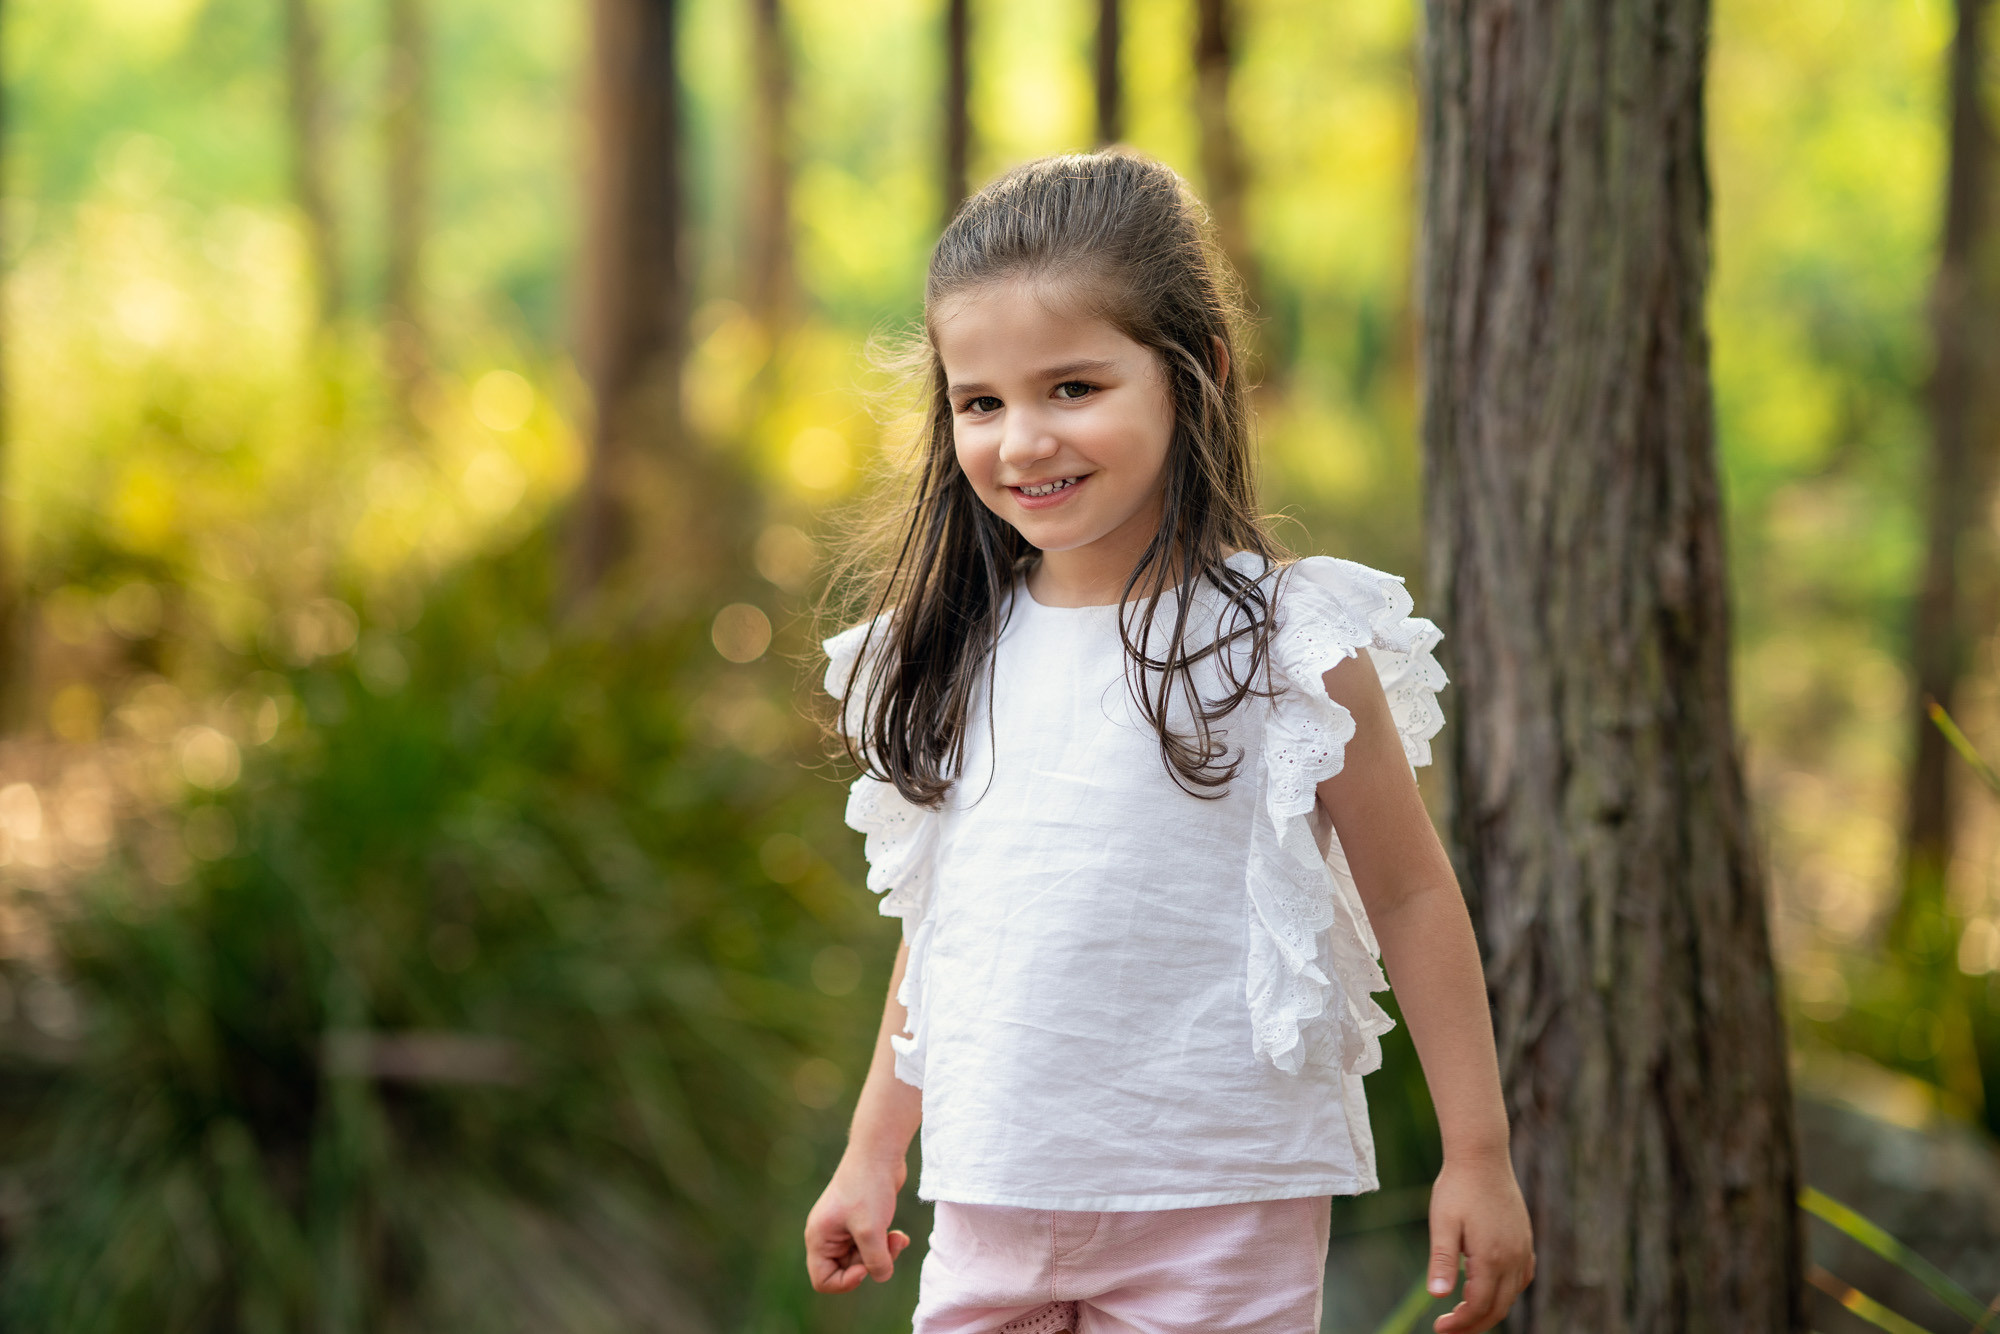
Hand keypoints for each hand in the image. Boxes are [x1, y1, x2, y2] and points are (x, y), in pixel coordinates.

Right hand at [804, 1151, 912, 1292]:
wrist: (879, 1151)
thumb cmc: (868, 1187)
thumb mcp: (872, 1231)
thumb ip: (876, 1262)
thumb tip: (881, 1276)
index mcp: (819, 1238)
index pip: (823, 1280)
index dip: (846, 1282)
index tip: (866, 1266)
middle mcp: (827, 1235)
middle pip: (846, 1270)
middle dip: (871, 1264)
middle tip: (888, 1246)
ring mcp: (844, 1227)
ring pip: (862, 1258)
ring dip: (883, 1253)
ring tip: (898, 1237)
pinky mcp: (860, 1220)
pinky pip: (872, 1245)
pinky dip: (885, 1243)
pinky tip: (899, 1234)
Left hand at [1426, 1150, 1534, 1332]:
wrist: (1482, 1156)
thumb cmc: (1457, 1188)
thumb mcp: (1442, 1224)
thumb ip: (1441, 1261)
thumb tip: (1436, 1296)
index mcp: (1491, 1258)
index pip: (1479, 1307)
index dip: (1460, 1324)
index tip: (1439, 1329)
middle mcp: (1513, 1258)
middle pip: (1498, 1308)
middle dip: (1474, 1324)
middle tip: (1450, 1329)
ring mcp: (1523, 1249)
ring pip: (1512, 1295)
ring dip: (1491, 1310)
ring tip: (1466, 1314)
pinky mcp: (1525, 1239)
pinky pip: (1522, 1277)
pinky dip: (1507, 1291)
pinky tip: (1492, 1289)